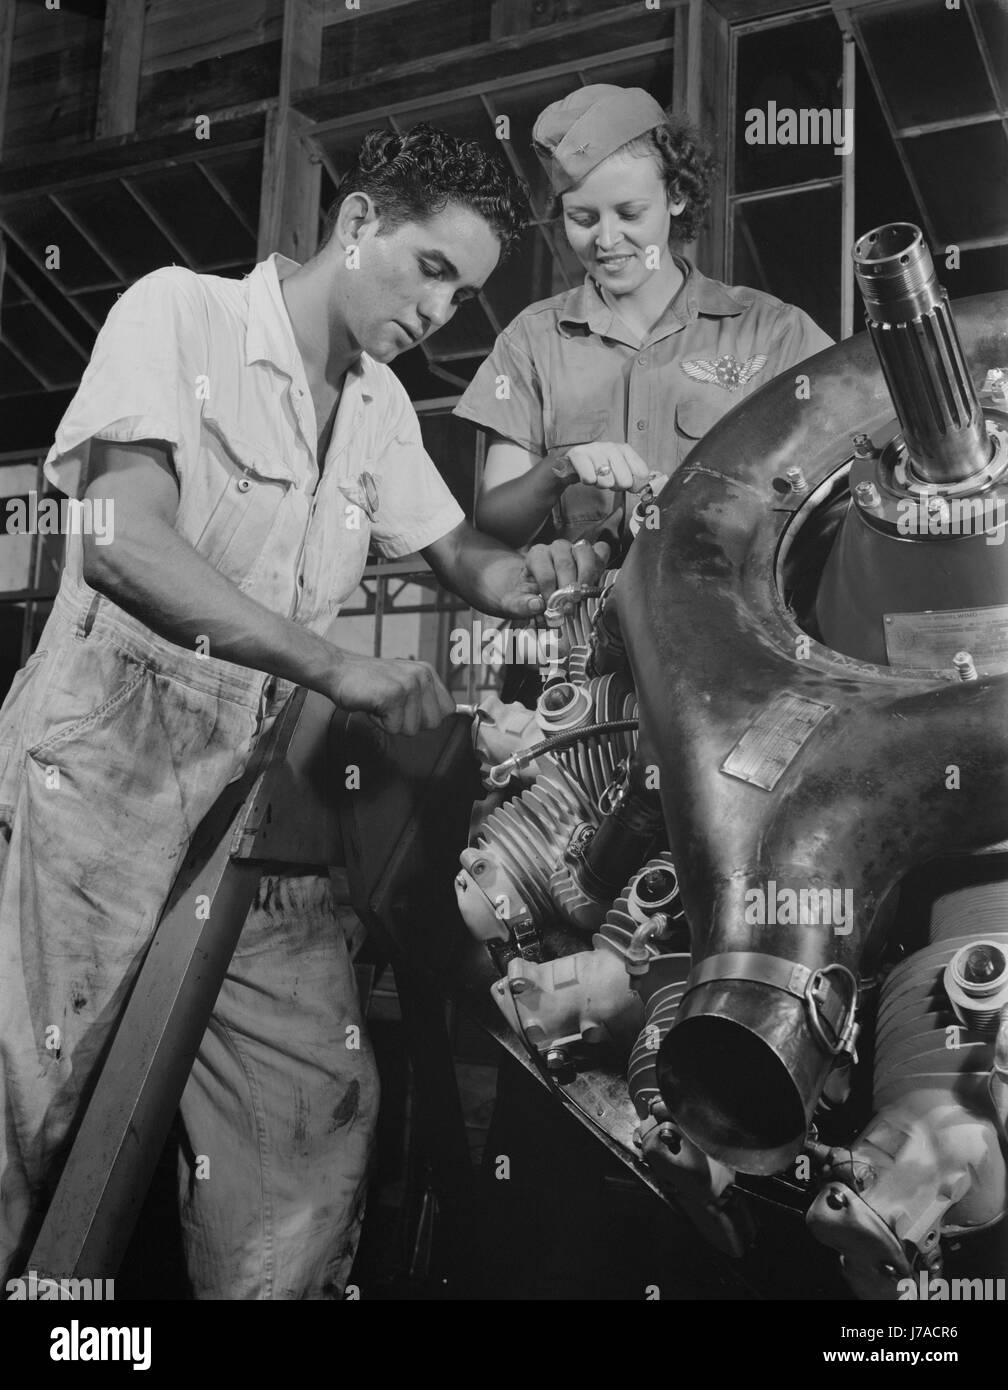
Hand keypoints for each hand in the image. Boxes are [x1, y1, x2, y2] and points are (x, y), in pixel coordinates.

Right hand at [328, 653, 455, 734]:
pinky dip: (379, 722)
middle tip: (391, 707)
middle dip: (409, 722)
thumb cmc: (368, 681)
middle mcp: (422, 676)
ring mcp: (408, 685)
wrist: (338, 670)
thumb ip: (423, 697)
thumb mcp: (403, 682)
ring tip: (380, 703)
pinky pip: (393, 727)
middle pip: (433, 723)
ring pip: (411, 728)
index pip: (448, 709)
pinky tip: (372, 705)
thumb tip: (438, 718)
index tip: (410, 711)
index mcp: (427, 673)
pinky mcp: (393, 696)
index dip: (428, 717)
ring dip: (391, 722)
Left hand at [482, 538, 609, 618]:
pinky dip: (601, 565)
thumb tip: (537, 605)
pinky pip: (601, 551)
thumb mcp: (514, 602)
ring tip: (583, 596)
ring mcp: (575, 548)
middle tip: (569, 608)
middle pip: (565, 563)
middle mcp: (556, 548)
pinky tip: (594, 583)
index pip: (545, 572)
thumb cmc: (526, 594)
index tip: (553, 609)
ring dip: (587, 576)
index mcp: (536, 555)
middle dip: (568, 588)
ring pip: (585, 552)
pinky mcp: (591, 554)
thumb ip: (521, 604)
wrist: (535, 587)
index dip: (550, 592)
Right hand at [551, 441, 649, 491]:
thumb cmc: (599, 467)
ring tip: (596, 477)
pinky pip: (590, 478)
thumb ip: (635, 479)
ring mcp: (595, 450)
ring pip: (607, 481)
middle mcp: (611, 447)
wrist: (572, 462)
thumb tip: (643, 486)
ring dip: (601, 484)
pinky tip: (587, 475)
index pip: (642, 473)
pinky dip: (588, 481)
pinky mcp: (579, 454)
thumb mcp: (620, 471)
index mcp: (625, 450)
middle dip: (616, 486)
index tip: (629, 486)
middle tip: (609, 480)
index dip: (635, 485)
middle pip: (626, 481)